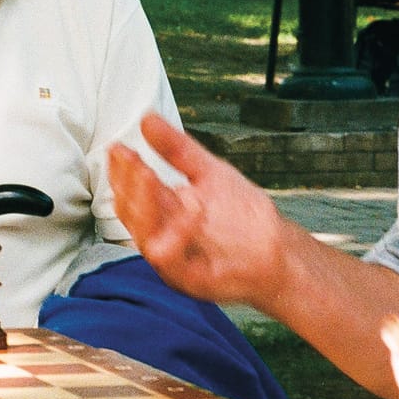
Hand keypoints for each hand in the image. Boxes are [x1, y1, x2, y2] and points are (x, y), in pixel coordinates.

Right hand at [107, 113, 289, 305]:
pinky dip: (179, 235)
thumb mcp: (209, 171)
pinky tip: (191, 209)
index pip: (132, 191)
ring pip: (144, 236)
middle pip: (132, 213)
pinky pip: (174, 261)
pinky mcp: (191, 279)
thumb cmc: (243, 216)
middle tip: (131, 160)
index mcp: (163, 212)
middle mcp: (163, 236)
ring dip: (145, 206)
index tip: (119, 148)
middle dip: (128, 185)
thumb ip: (176, 148)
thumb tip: (147, 119)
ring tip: (148, 176)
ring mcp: (175, 260)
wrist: (278, 250)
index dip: (123, 170)